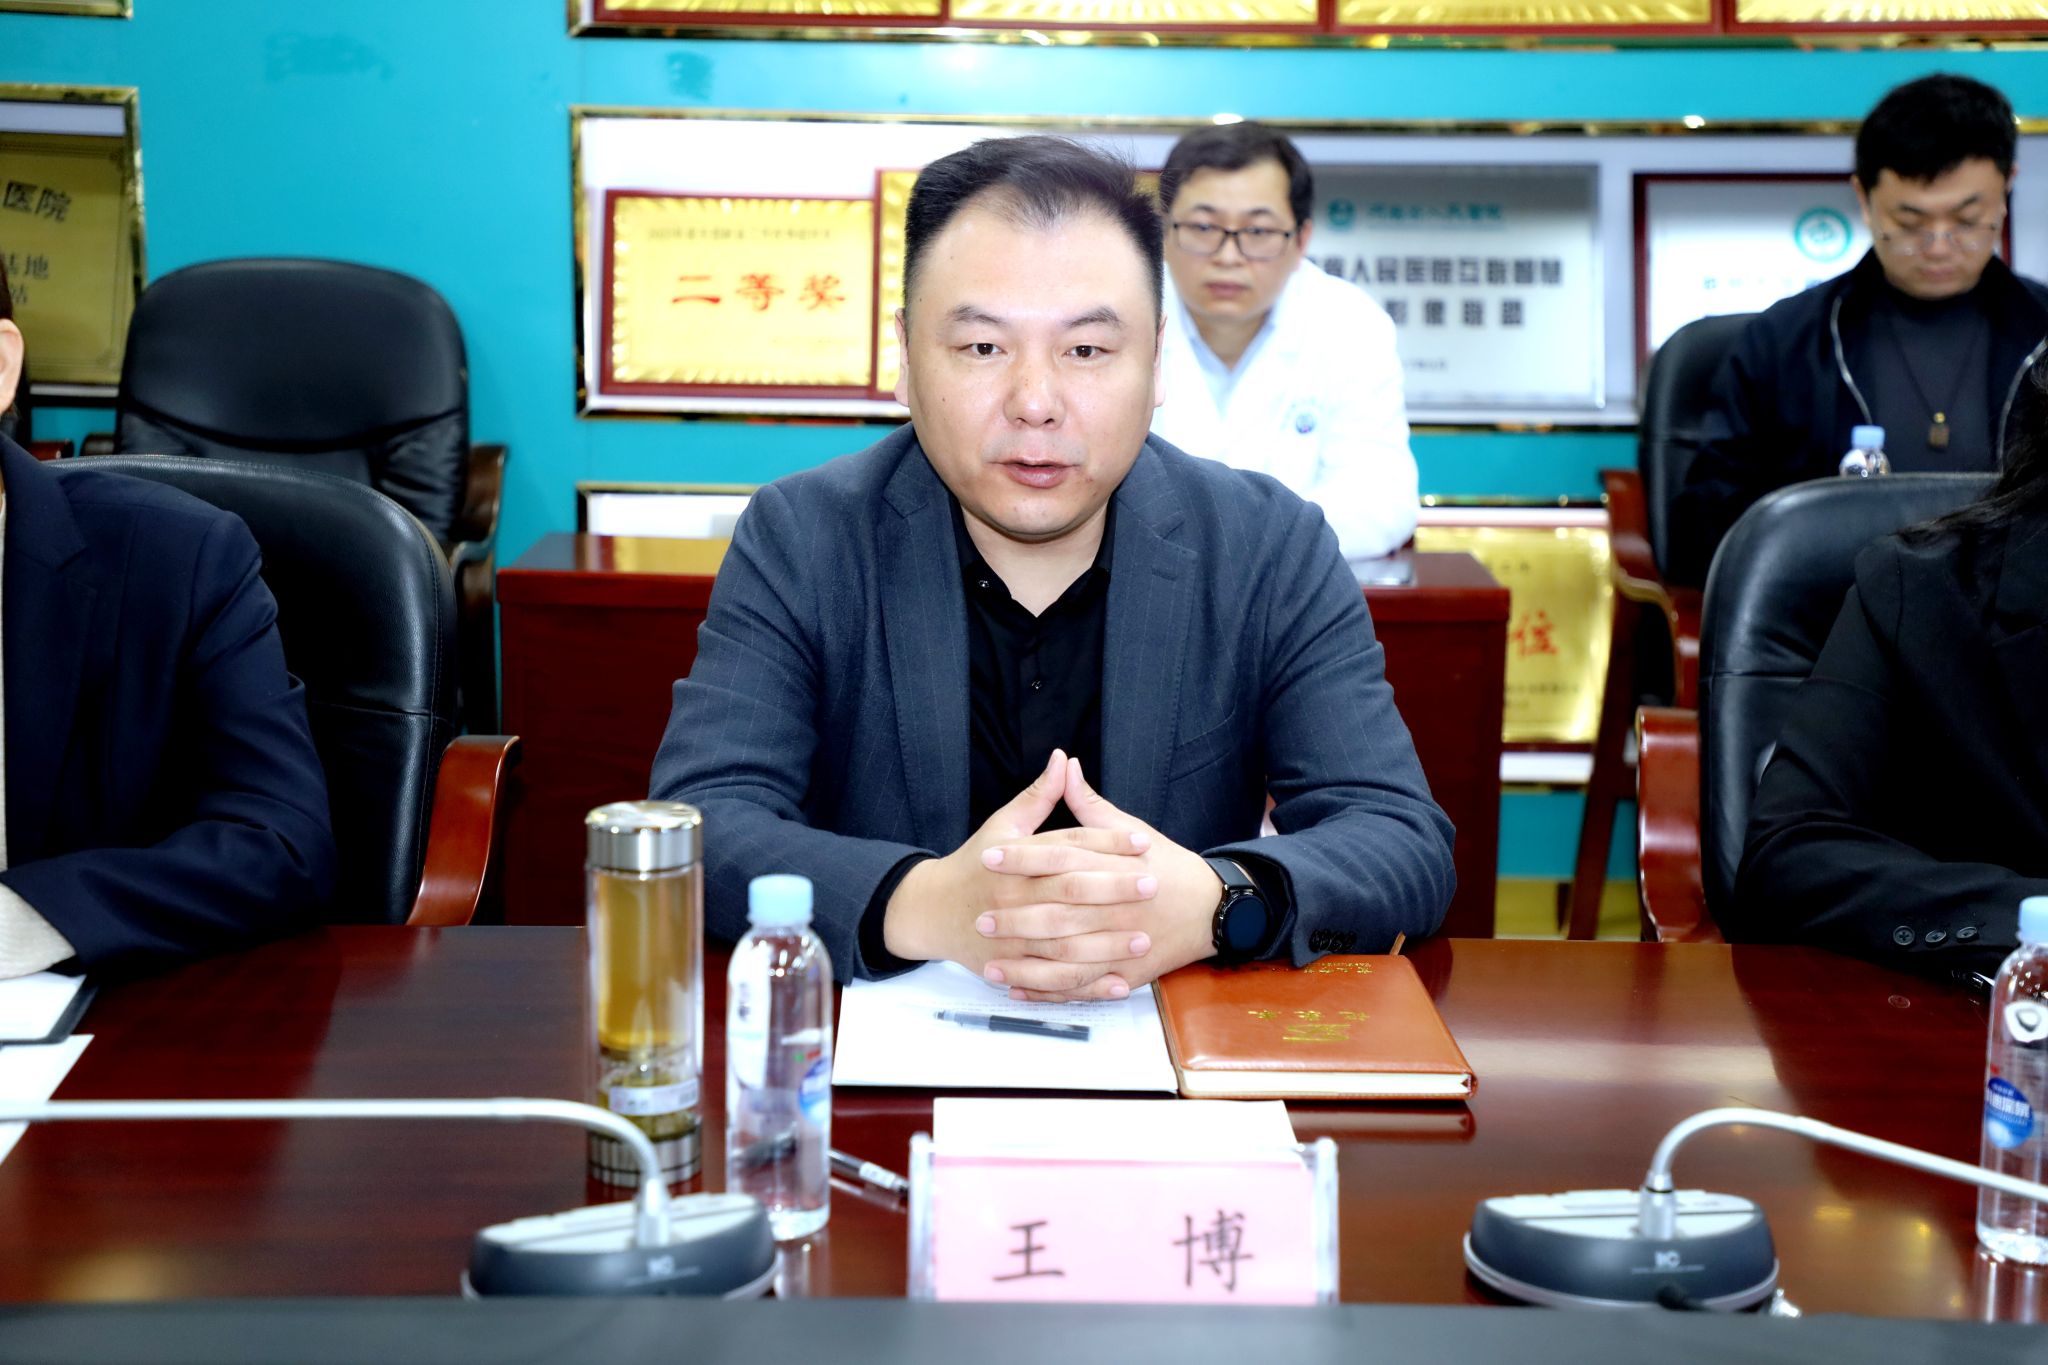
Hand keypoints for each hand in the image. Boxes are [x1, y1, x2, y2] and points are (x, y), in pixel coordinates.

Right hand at [881, 750, 1157, 992]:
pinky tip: (1119, 982)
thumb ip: (1038, 795)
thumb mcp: (1003, 825)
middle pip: (1069, 891)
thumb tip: (1063, 758)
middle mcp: (1012, 896)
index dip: (1106, 841)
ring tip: (1143, 937)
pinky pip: (1053, 981)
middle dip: (1113, 889)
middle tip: (1152, 885)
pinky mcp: (1011, 967)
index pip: (1066, 846)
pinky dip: (1087, 985)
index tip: (1142, 842)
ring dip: (1106, 943)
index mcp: (1013, 858)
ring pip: (1064, 942)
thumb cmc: (976, 864)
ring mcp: (1010, 936)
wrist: (933, 911)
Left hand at [976, 756, 1221, 1002]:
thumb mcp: (1131, 829)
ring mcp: (1121, 946)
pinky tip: (1019, 990)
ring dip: (1027, 964)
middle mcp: (1117, 909)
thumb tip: (1063, 764)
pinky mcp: (1125, 974)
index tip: (988, 856)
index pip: (1061, 858)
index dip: (1022, 857)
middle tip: (980, 918)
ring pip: (1067, 959)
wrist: (1211, 908)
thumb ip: (1090, 804)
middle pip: (1060, 913)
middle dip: (1017, 917)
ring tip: (989, 966)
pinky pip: (1082, 987)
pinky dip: (1050, 991)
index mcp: (1115, 867)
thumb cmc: (1167, 866)